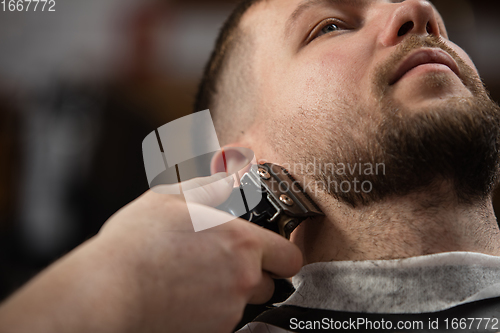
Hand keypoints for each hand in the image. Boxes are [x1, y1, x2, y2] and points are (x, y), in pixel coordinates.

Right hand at [0, 173, 301, 332]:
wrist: (108, 291)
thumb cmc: (137, 243)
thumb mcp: (172, 198)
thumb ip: (211, 186)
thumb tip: (231, 174)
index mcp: (241, 243)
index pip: (290, 256)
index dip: (282, 252)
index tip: (271, 251)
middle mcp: (242, 279)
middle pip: (269, 283)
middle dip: (254, 274)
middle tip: (223, 264)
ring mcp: (228, 311)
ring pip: (245, 304)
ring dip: (230, 293)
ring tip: (195, 279)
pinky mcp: (212, 332)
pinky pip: (223, 321)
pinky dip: (210, 312)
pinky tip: (184, 297)